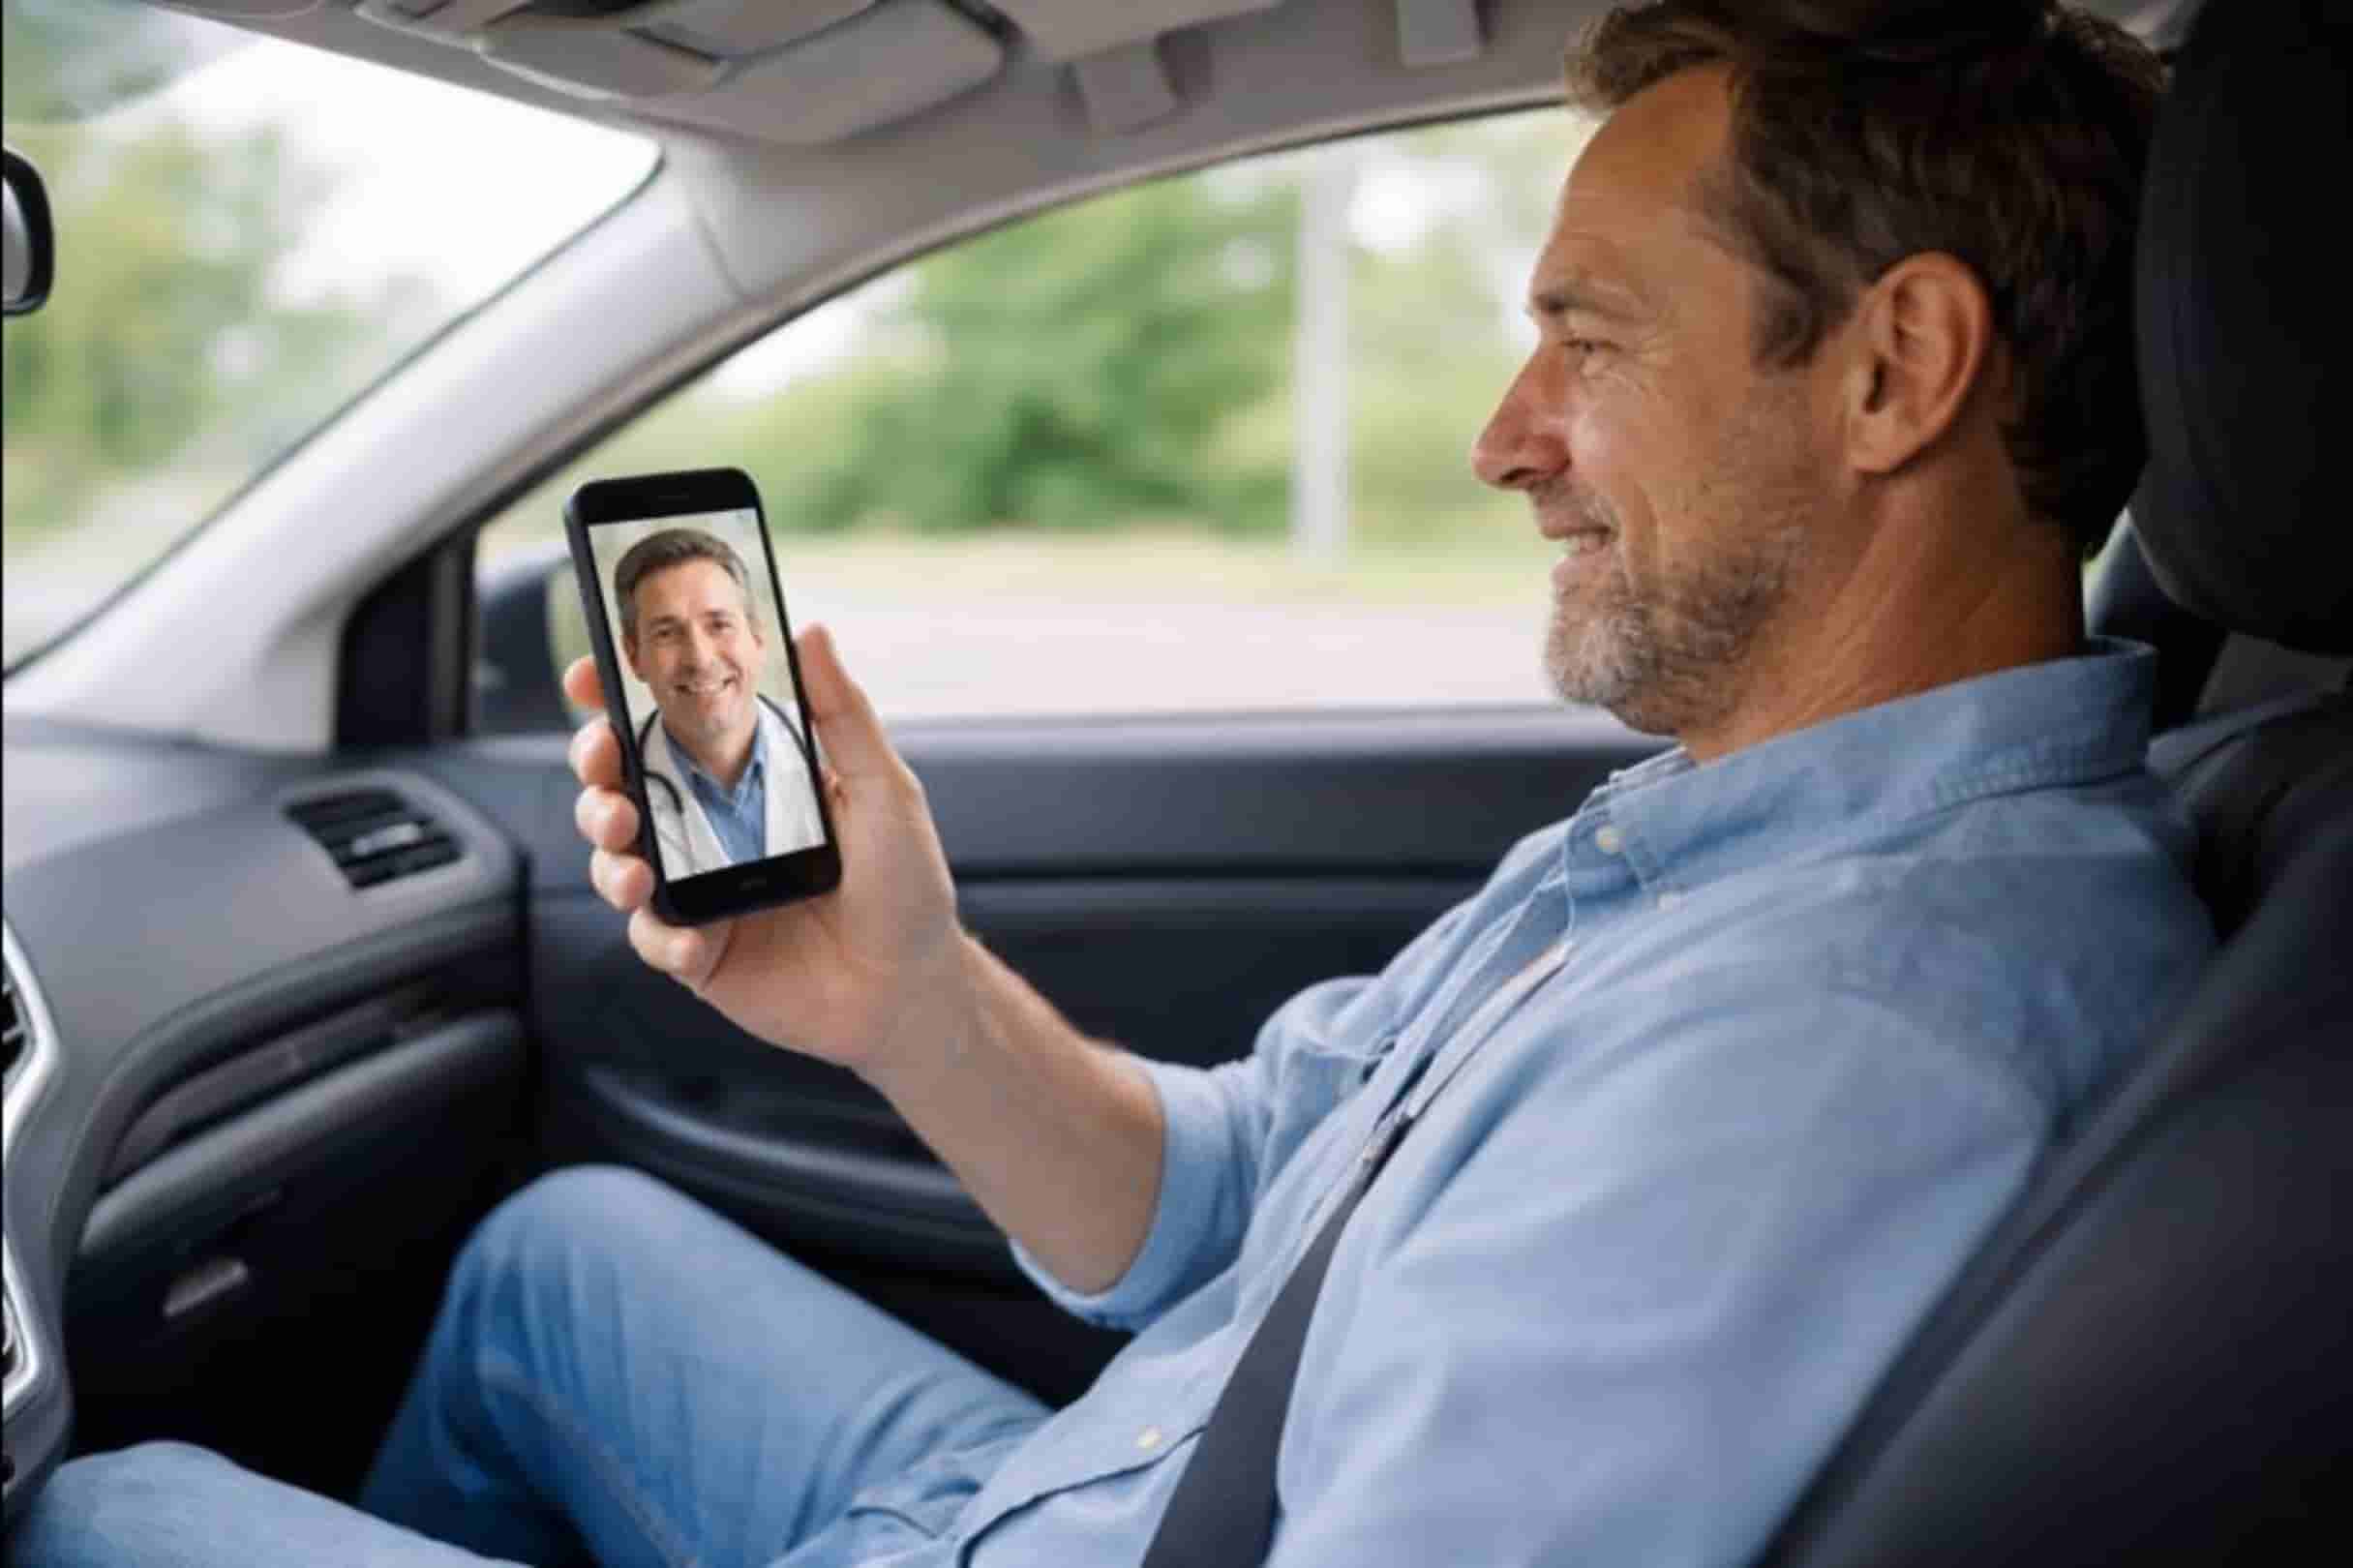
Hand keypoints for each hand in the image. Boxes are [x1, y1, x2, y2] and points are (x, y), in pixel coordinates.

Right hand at [565, 626, 966, 1076]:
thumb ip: (843, 714)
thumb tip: (812, 634)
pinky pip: (653, 940)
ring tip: (634, 862)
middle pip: (620, 788)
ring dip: (608, 854)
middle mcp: (709, 833)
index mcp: (744, 782)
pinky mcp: (700, 954)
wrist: (911, 987)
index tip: (590, 677)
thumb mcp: (883, 788)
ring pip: (616, 861)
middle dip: (595, 770)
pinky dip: (660, 938)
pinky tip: (692, 940)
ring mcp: (698, 893)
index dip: (616, 703)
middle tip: (605, 766)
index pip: (666, 731)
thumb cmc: (904, 885)